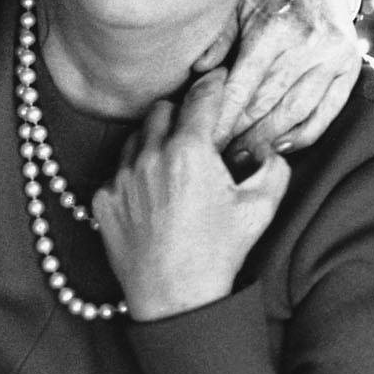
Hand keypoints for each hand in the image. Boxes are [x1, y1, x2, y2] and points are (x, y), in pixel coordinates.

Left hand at [94, 70, 290, 321]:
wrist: (174, 297)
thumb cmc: (218, 254)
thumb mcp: (259, 210)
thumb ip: (273, 169)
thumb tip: (269, 150)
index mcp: (188, 153)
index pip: (199, 102)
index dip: (210, 86)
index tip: (214, 76)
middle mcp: (148, 158)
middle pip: (159, 111)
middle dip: (177, 113)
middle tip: (192, 125)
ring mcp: (120, 178)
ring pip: (134, 138)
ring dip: (152, 140)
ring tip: (171, 161)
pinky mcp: (101, 198)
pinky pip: (116, 171)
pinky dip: (134, 174)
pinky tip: (151, 193)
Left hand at [195, 0, 359, 158]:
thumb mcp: (235, 4)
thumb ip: (218, 38)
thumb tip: (198, 71)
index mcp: (274, 31)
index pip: (243, 87)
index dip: (222, 117)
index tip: (203, 140)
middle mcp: (307, 46)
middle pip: (267, 104)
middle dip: (239, 133)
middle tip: (215, 154)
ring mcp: (333, 58)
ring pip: (296, 112)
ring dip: (267, 139)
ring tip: (242, 156)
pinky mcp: (351, 67)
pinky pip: (326, 112)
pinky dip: (304, 134)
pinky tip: (279, 147)